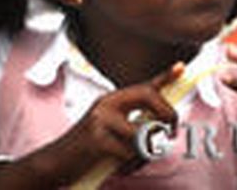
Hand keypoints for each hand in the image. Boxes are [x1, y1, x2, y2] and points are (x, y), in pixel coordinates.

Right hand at [0, 63, 182, 188]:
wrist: (54, 162)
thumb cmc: (87, 150)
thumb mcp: (108, 132)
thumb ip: (131, 125)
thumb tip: (160, 127)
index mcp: (111, 100)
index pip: (143, 86)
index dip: (164, 77)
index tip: (182, 67)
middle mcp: (106, 104)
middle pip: (151, 99)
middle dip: (169, 118)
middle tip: (169, 134)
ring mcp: (101, 120)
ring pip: (146, 134)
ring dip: (144, 155)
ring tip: (129, 162)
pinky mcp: (98, 140)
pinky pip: (132, 154)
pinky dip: (130, 166)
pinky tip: (117, 169)